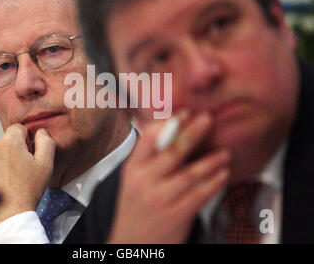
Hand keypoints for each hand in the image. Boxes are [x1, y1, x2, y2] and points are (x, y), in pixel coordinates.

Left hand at [0, 124, 54, 231]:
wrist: (7, 216)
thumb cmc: (27, 190)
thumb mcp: (46, 164)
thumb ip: (45, 142)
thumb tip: (40, 132)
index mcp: (9, 142)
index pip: (17, 129)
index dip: (25, 140)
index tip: (28, 153)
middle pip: (4, 143)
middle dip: (12, 152)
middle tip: (20, 171)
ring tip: (7, 180)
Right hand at [107, 111, 230, 243]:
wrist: (131, 242)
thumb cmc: (136, 205)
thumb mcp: (133, 178)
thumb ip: (150, 157)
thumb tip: (171, 129)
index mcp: (133, 168)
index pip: (147, 138)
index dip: (168, 123)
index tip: (184, 113)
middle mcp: (144, 181)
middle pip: (172, 152)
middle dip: (192, 132)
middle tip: (207, 119)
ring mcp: (159, 199)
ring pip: (190, 174)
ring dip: (210, 160)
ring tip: (224, 152)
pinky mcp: (175, 215)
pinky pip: (199, 195)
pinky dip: (214, 183)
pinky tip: (222, 173)